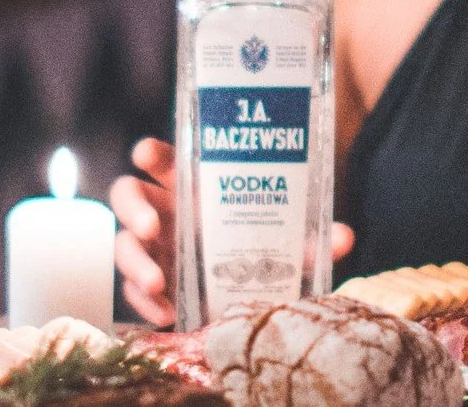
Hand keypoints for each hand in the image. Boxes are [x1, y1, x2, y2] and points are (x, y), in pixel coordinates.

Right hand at [109, 137, 355, 326]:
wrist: (250, 296)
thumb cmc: (263, 251)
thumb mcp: (290, 245)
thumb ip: (312, 241)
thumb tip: (345, 237)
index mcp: (191, 187)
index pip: (164, 160)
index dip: (153, 153)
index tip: (147, 152)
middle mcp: (165, 212)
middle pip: (128, 194)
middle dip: (133, 207)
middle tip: (150, 226)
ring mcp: (152, 248)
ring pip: (123, 244)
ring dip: (135, 262)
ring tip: (158, 283)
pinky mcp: (148, 285)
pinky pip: (131, 291)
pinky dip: (144, 304)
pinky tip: (166, 314)